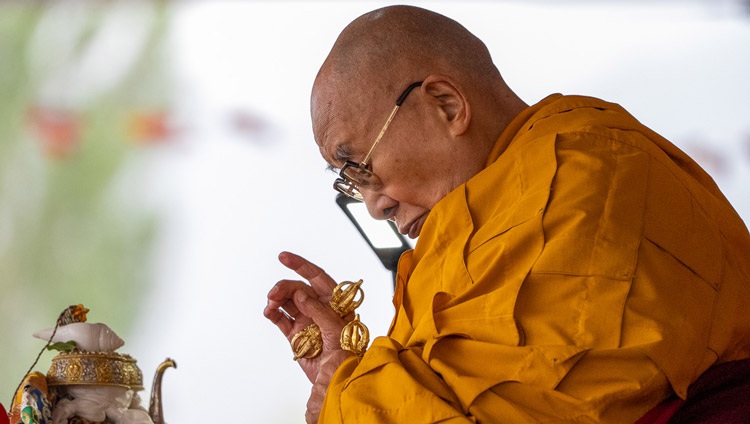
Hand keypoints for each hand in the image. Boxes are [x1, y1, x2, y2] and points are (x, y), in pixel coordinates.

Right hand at [264, 252, 352, 382]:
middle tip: (274, 294)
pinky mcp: (295, 334)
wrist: (338, 380)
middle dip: (284, 287)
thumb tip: (301, 294)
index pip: (317, 276)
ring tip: (271, 305)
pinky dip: (272, 313)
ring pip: (287, 301)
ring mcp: (306, 320)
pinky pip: (280, 318)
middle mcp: (320, 308)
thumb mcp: (337, 329)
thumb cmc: (347, 354)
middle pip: (298, 288)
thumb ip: (318, 310)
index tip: (283, 257)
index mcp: (335, 302)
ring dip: (276, 299)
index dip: (301, 264)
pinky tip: (269, 311)